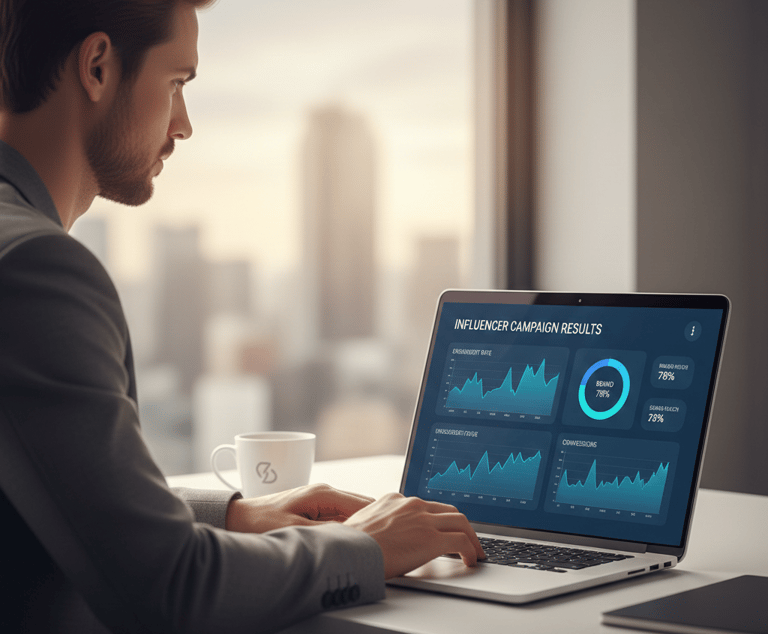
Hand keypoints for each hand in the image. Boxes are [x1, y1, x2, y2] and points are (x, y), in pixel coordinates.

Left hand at [225, 483, 373, 532]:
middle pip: (362, 506)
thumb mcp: (296, 531)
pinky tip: (350, 542)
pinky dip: (348, 528)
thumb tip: (352, 538)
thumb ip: (327, 533)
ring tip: (370, 544)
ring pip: (352, 513)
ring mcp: (319, 499)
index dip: (381, 518)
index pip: (365, 503)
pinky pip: (340, 517)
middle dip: (374, 523)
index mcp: (324, 493)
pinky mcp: (313, 507)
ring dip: (361, 526)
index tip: (393, 532)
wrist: (237, 518)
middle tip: (385, 542)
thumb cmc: (260, 522)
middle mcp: (325, 492)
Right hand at [343, 493, 484, 578]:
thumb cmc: (349, 544)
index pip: (426, 505)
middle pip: (448, 510)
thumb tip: (382, 538)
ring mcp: (424, 520)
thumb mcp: (363, 525)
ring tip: (475, 551)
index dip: (439, 518)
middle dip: (460, 525)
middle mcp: (412, 505)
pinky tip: (471, 560)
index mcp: (395, 500)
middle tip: (466, 539)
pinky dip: (471, 550)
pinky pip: (461, 541)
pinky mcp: (432, 539)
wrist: (348, 551)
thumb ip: (380, 525)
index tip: (443, 528)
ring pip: (461, 522)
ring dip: (471, 537)